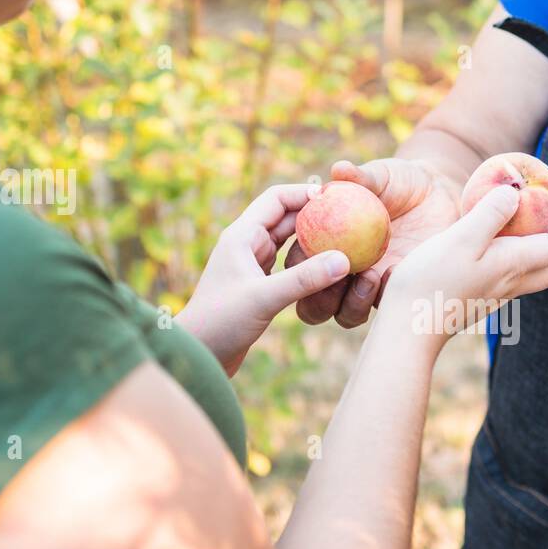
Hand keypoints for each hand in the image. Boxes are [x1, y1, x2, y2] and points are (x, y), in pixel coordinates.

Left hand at [177, 184, 350, 374]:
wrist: (198, 355)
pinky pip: (289, 264)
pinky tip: (328, 269)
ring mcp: (253, 264)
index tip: (336, 198)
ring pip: (289, 242)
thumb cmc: (220, 322)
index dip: (305, 193)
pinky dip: (307, 263)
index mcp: (242, 235)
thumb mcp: (264, 298)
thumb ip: (304, 279)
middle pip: (286, 217)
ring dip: (314, 240)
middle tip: (349, 217)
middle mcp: (247, 244)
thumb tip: (344, 260)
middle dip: (316, 215)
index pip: (276, 199)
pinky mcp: (259, 284)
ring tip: (345, 240)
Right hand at [286, 158, 460, 327]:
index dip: (298, 264)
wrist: (439, 196)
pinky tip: (394, 272)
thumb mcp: (382, 176)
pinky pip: (382, 309)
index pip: (298, 263)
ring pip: (345, 315)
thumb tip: (339, 171)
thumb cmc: (401, 182)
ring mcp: (366, 287)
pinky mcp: (394, 294)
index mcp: (324, 243)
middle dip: (317, 298)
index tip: (311, 251)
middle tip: (336, 275)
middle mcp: (340, 272)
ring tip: (368, 275)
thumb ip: (360, 177)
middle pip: (312, 304)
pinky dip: (383, 295)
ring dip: (350, 303)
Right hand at [378, 185, 547, 348]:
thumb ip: (490, 214)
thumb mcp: (461, 239)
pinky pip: (506, 277)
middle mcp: (510, 284)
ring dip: (534, 249)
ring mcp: (493, 296)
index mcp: (514, 265)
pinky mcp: (476, 300)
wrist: (409, 329)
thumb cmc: (431, 283)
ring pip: (530, 274)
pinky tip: (484, 245)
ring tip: (516, 224)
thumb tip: (514, 194)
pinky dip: (509, 257)